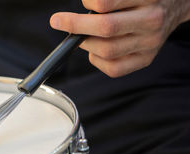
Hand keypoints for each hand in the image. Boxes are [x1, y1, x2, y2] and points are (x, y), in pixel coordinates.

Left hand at [50, 0, 189, 76]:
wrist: (174, 6)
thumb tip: (82, 7)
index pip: (106, 3)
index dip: (87, 4)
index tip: (74, 6)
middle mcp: (151, 20)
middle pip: (106, 28)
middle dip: (76, 25)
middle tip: (58, 21)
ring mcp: (150, 44)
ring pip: (107, 51)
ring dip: (86, 43)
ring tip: (83, 35)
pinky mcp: (146, 59)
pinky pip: (113, 69)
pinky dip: (96, 60)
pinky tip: (96, 49)